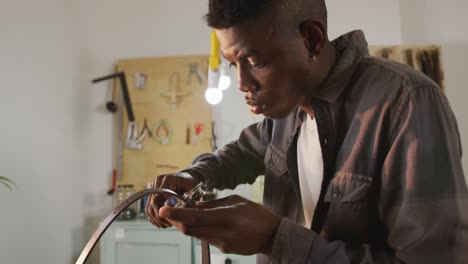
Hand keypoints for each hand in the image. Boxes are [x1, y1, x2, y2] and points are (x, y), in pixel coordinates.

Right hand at [145, 172, 199, 227]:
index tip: (168, 221)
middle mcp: (157, 182)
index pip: (156, 199)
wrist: (187, 176)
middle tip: (167, 225)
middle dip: (158, 218)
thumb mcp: (193, 189)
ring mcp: (153, 187)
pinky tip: (162, 221)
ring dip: (155, 218)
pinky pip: (149, 206)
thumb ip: (190, 200)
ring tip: (165, 225)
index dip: (160, 213)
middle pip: (151, 204)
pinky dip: (153, 215)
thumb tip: (188, 214)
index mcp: (166, 180)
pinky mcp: (152, 192)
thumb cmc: (191, 182)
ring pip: (148, 207)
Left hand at [159, 195, 280, 254]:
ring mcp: (223, 244)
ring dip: (187, 225)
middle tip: (168, 211)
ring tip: (186, 214)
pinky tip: (205, 223)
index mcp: (228, 216)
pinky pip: (206, 238)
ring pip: (196, 235)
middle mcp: (223, 232)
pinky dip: (200, 230)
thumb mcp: (235, 201)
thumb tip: (193, 205)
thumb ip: (213, 204)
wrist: (273, 236)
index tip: (163, 210)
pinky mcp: (224, 250)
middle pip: (190, 230)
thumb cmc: (256, 214)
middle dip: (177, 221)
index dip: (177, 214)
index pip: (196, 217)